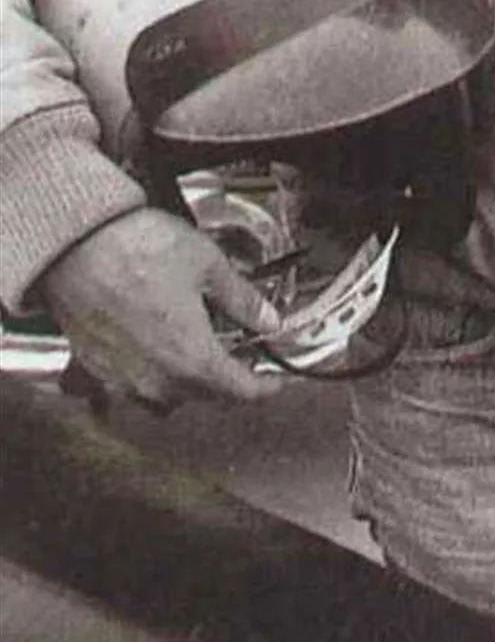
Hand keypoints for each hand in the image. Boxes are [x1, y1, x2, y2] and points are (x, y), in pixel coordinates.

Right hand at [40, 207, 285, 409]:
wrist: (77, 244)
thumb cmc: (138, 250)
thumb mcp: (209, 265)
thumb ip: (243, 300)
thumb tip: (267, 318)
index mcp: (192, 360)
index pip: (240, 391)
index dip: (264, 388)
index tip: (272, 383)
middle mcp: (156, 382)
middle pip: (204, 396)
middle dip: (225, 378)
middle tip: (235, 352)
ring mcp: (121, 380)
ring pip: (165, 397)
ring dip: (184, 380)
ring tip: (192, 346)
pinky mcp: (94, 369)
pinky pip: (126, 386)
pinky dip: (144, 373)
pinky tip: (149, 348)